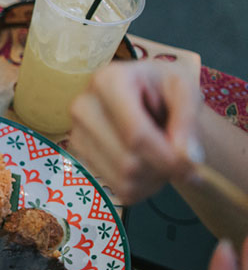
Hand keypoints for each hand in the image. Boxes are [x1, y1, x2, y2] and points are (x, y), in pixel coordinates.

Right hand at [68, 61, 199, 203]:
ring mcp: (76, 132)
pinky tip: (149, 165)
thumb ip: (188, 120)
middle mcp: (83, 106)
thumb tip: (187, 158)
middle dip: (162, 167)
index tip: (193, 164)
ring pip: (123, 178)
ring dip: (155, 178)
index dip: (167, 157)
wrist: (145, 94)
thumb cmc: (163, 88)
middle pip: (128, 161)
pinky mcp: (79, 154)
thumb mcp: (185, 89)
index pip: (135, 134)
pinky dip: (143, 186)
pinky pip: (119, 188)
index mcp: (107, 81)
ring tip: (164, 156)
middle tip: (180, 156)